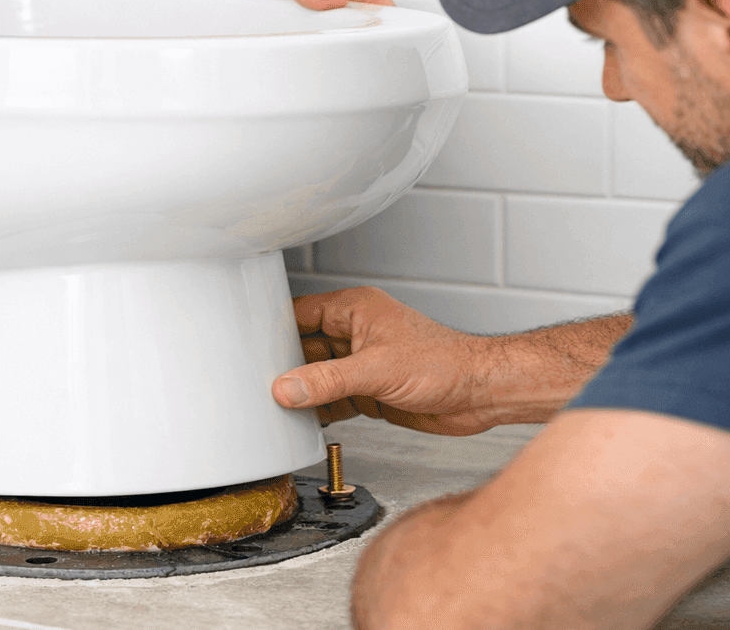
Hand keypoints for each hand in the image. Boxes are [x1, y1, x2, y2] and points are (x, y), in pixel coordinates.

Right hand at [271, 287, 505, 435]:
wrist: (481, 394)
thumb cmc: (445, 363)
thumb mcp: (376, 370)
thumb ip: (327, 381)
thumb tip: (285, 388)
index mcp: (355, 309)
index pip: (300, 313)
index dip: (273, 328)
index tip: (248, 346)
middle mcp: (356, 333)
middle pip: (303, 347)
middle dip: (283, 366)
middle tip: (254, 382)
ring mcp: (362, 363)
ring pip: (316, 376)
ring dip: (300, 391)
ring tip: (273, 405)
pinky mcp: (369, 391)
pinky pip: (332, 398)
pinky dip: (318, 410)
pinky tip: (303, 421)